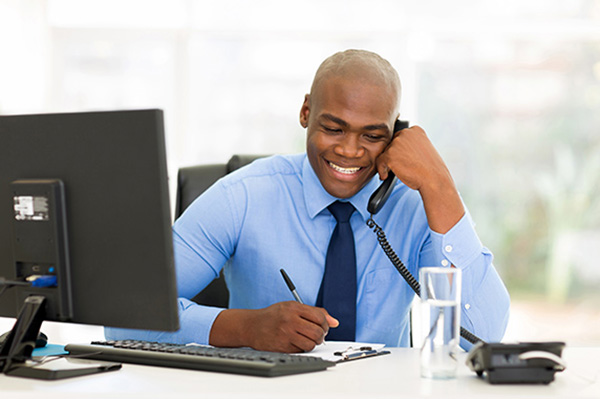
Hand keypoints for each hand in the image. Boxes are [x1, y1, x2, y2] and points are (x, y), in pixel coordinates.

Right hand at [209, 301, 338, 352]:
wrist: (252, 326)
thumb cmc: (274, 316)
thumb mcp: (292, 307)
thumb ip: (314, 312)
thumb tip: (335, 322)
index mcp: (294, 308)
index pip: (320, 317)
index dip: (325, 323)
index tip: (323, 326)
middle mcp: (290, 320)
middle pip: (318, 332)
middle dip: (321, 335)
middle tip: (317, 335)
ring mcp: (285, 334)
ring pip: (311, 344)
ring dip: (312, 343)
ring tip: (306, 339)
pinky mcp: (282, 347)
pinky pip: (301, 351)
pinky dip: (302, 348)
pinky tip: (296, 342)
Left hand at [376, 125, 463, 232]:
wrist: (434, 180)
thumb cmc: (431, 169)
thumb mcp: (424, 150)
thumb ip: (411, 146)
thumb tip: (398, 150)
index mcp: (416, 130)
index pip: (400, 138)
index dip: (399, 150)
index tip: (401, 159)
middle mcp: (406, 133)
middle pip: (391, 144)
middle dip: (392, 156)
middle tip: (396, 167)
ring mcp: (397, 143)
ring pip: (385, 153)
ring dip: (387, 164)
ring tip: (392, 173)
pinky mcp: (390, 154)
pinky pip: (379, 161)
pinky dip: (381, 170)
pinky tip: (385, 176)